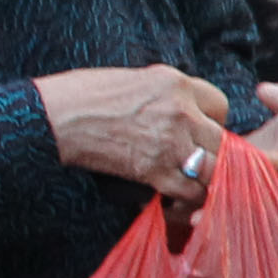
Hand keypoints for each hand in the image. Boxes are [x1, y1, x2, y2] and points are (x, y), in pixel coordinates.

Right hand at [35, 65, 229, 201]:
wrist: (54, 117)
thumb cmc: (84, 94)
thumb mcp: (134, 79)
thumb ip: (166, 94)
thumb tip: (184, 109)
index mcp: (175, 82)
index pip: (220, 105)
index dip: (212, 121)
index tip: (198, 131)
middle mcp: (180, 110)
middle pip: (223, 139)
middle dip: (212, 153)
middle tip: (194, 161)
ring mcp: (170, 141)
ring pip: (215, 168)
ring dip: (205, 179)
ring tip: (190, 183)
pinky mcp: (155, 170)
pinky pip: (191, 191)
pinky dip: (187, 199)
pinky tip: (173, 197)